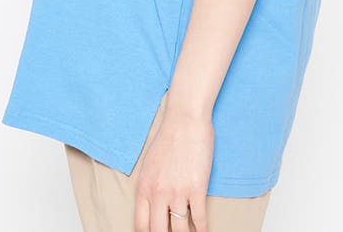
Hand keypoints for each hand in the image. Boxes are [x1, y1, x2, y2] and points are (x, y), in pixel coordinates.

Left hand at [133, 102, 213, 231]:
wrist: (185, 120)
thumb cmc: (169, 138)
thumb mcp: (149, 165)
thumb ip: (149, 187)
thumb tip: (154, 208)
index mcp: (143, 187)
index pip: (141, 225)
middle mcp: (157, 194)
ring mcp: (177, 192)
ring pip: (179, 230)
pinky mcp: (196, 189)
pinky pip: (199, 219)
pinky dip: (201, 230)